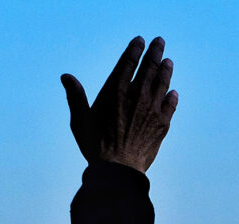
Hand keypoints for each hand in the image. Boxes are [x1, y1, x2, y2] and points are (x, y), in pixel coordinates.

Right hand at [61, 36, 177, 172]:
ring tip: (168, 62)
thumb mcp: (80, 120)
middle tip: (159, 42)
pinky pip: (170, 104)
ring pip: (163, 81)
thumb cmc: (95, 145)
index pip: (128, 62)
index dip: (134, 49)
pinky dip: (171, 96)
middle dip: (155, 51)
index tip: (139, 40)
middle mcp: (136, 94)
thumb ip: (75, 96)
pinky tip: (172, 93)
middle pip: (149, 66)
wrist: (118, 168)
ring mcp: (152, 107)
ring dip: (166, 69)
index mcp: (116, 91)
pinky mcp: (162, 122)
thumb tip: (66, 77)